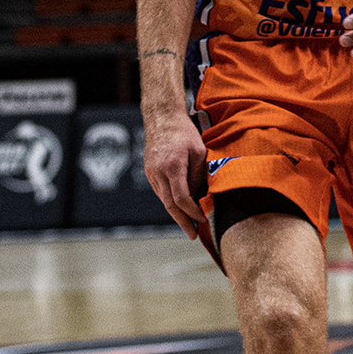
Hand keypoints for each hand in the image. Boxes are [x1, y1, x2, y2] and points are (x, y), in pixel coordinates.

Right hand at [143, 110, 207, 238]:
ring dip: (177, 214)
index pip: (182, 198)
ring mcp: (151, 173)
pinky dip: (171, 202)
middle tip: (193, 235)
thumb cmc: (183, 132)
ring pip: (164, 200)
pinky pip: (161, 192)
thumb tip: (200, 195)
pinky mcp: (149, 173)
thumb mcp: (199, 151)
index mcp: (172, 167)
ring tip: (189, 225)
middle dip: (183, 222)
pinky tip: (180, 208)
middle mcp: (158, 173)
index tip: (203, 219)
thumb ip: (198, 174)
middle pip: (170, 205)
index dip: (193, 212)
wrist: (161, 118)